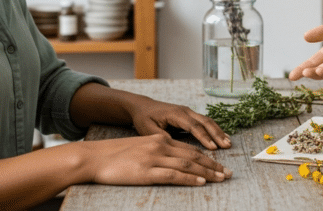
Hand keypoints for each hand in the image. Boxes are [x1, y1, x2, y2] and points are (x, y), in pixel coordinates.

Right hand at [85, 134, 231, 185]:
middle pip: (193, 156)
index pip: (190, 149)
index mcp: (160, 140)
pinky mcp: (146, 172)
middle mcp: (160, 146)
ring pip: (188, 165)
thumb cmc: (115, 155)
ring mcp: (154, 159)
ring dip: (208, 173)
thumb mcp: (140, 147)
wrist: (94, 157)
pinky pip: (174, 175)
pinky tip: (201, 182)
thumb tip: (172, 159)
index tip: (220, 165)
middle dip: (214, 165)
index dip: (207, 157)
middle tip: (228, 173)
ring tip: (221, 179)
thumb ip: (157, 150)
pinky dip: (190, 179)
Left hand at [126, 96, 231, 150]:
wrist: (142, 107)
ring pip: (207, 121)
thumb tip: (175, 147)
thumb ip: (161, 137)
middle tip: (227, 145)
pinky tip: (222, 137)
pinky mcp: (190, 116)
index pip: (193, 126)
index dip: (204, 137)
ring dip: (218, 131)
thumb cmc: (144, 118)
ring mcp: (189, 112)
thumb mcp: (148, 129)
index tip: (213, 148)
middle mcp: (185, 111)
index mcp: (175, 114)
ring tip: (228, 143)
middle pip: (205, 121)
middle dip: (216, 134)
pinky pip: (205, 122)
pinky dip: (214, 130)